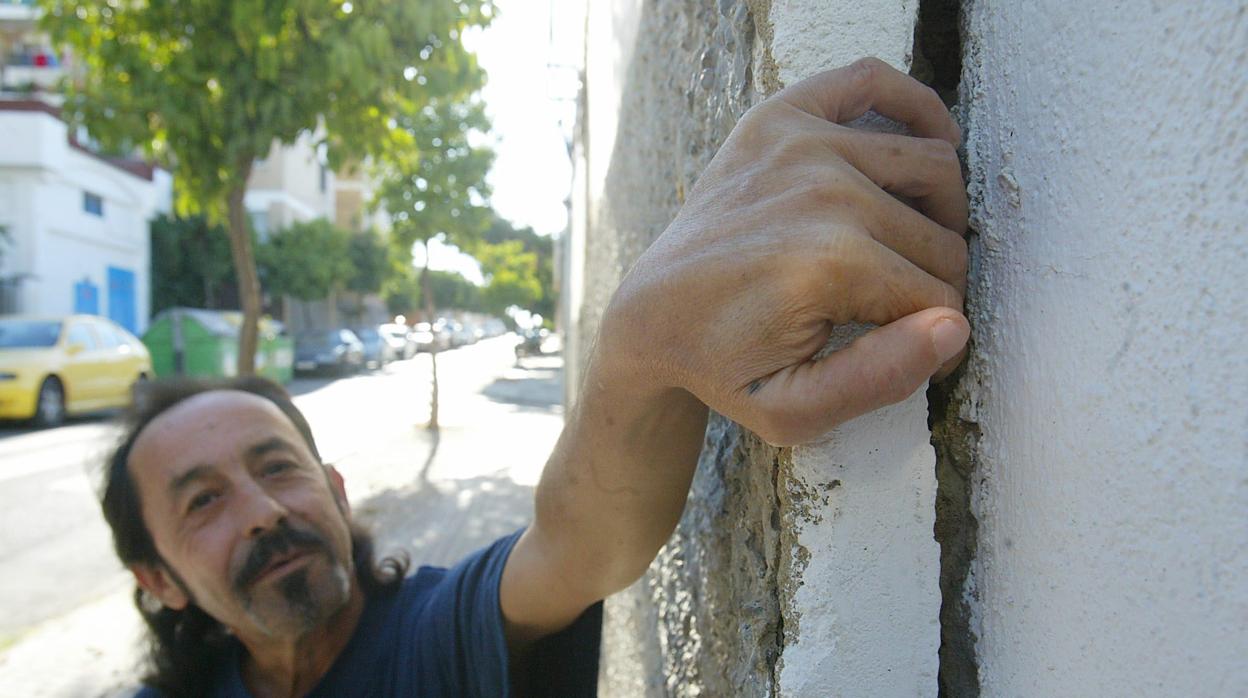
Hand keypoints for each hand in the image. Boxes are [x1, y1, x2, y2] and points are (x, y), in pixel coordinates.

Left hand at [598, 58, 970, 445]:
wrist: (652, 316)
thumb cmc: (722, 365)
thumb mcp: (791, 410)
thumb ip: (878, 381)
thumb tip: (952, 328)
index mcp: (829, 263)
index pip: (940, 299)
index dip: (934, 341)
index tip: (906, 359)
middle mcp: (822, 192)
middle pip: (942, 241)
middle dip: (936, 286)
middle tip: (899, 315)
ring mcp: (800, 144)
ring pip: (934, 170)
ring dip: (938, 215)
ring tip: (907, 252)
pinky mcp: (781, 117)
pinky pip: (874, 82)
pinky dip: (917, 107)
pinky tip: (928, 143)